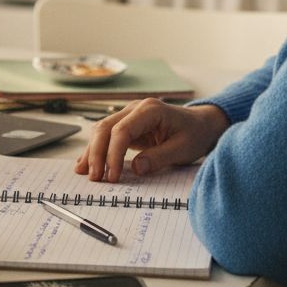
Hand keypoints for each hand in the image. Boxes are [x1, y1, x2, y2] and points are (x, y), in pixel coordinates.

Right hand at [74, 99, 229, 182]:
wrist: (202, 125)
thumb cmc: (195, 134)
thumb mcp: (182, 149)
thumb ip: (159, 158)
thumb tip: (136, 168)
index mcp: (150, 110)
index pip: (122, 130)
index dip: (113, 154)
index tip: (112, 176)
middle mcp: (135, 108)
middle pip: (105, 128)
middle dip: (96, 153)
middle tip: (95, 178)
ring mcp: (129, 115)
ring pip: (101, 130)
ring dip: (92, 152)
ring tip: (85, 173)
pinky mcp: (127, 125)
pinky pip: (107, 136)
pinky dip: (96, 150)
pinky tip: (85, 163)